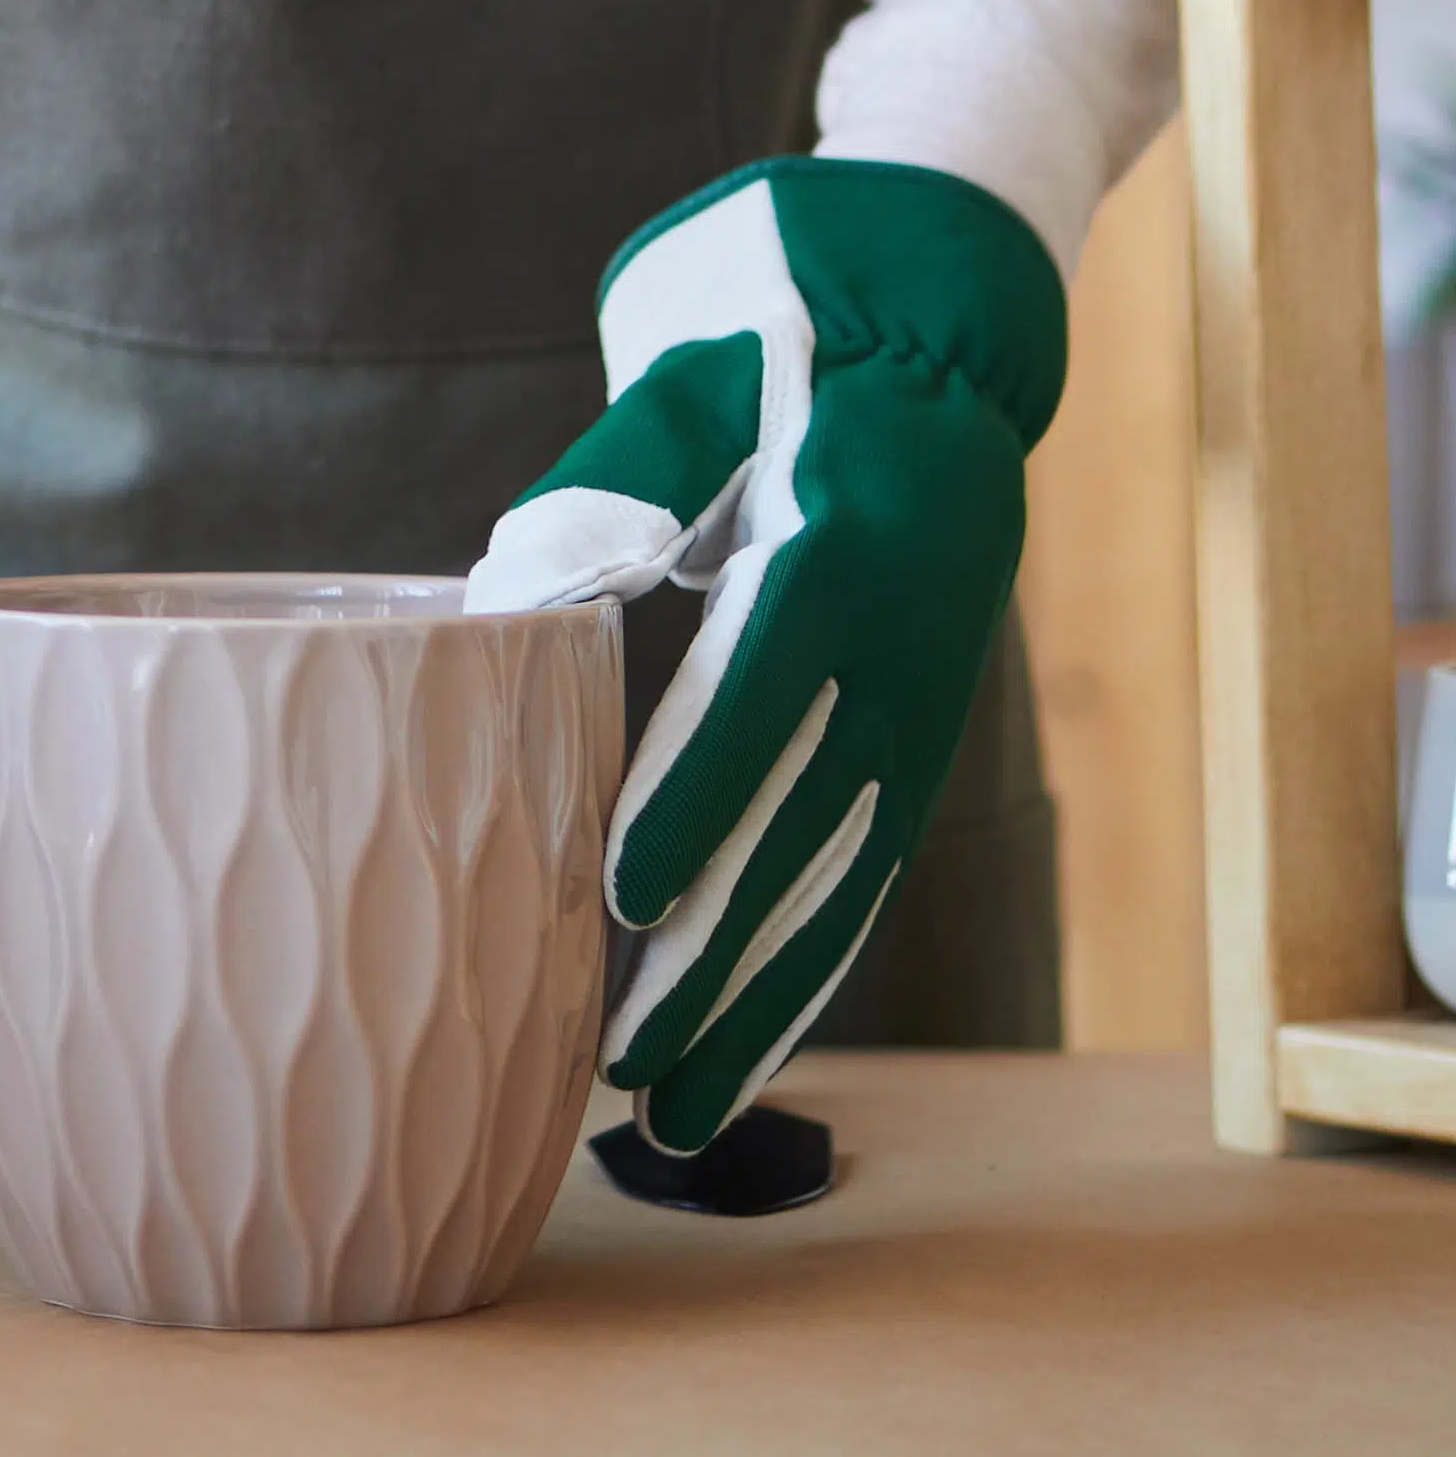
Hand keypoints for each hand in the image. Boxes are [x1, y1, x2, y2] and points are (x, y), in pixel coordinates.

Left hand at [461, 158, 1063, 1148]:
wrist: (947, 338)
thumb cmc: (785, 345)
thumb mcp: (706, 374)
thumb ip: (617, 474)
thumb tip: (508, 588)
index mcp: (840, 544)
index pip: (764, 690)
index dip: (697, 793)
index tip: (622, 889)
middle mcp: (899, 647)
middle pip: (806, 826)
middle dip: (716, 960)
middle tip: (625, 1072)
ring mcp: (923, 709)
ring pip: (846, 884)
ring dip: (765, 1008)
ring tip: (675, 1118)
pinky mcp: (922, 744)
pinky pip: (867, 876)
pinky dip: (808, 971)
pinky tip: (747, 1050)